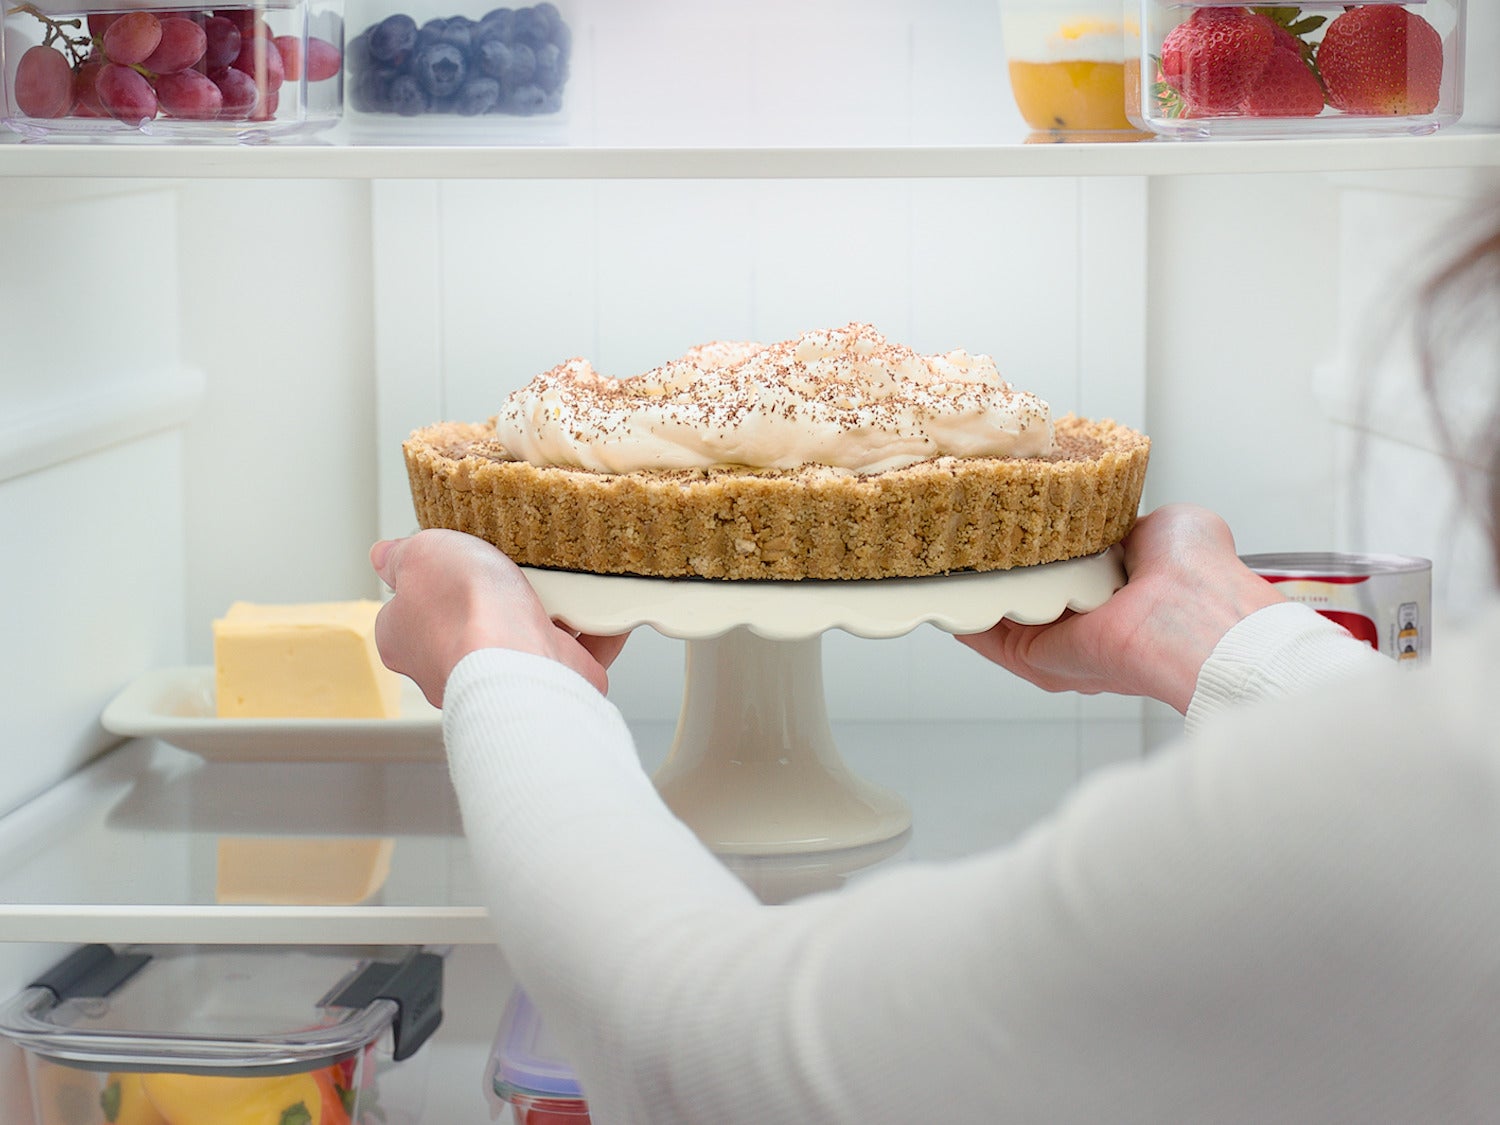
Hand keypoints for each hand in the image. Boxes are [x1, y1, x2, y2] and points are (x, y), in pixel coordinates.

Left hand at [370, 529, 628, 706]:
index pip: (409, 611)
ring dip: (548, 612)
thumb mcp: (419, 555)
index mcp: (408, 640)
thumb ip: (402, 556)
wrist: (519, 657)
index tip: (451, 560)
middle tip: (514, 565)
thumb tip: (384, 555)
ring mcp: (506, 677)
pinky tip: (603, 605)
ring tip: (564, 578)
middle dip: (495, 598)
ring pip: (528, 639)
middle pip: (472, 625)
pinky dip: (596, 629)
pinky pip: (580, 652)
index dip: (428, 582)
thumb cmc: (463, 612)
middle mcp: (453, 667)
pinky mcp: (554, 681)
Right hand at [956, 504, 1286, 712]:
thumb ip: (1125, 515)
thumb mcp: (1166, 522)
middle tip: (959, 530)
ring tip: (938, 553)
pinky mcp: (1038, 658)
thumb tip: (1103, 504)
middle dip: (991, 561)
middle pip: (1024, 590)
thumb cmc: (1197, 572)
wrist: (1192, 616)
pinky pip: (987, 637)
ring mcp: (1061, 640)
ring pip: (999, 613)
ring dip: (967, 587)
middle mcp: (1088, 617)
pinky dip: (960, 614)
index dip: (1032, 538)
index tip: (1000, 515)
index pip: (1063, 562)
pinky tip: (939, 587)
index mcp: (1119, 585)